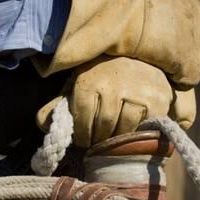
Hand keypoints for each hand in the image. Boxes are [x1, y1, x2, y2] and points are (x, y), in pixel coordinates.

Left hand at [37, 56, 195, 147]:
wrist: (139, 59)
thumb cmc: (101, 77)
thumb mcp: (77, 87)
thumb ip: (57, 106)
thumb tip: (41, 123)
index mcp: (89, 82)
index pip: (82, 122)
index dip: (82, 135)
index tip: (85, 139)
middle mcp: (114, 85)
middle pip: (103, 128)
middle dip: (99, 138)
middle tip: (99, 140)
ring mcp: (138, 93)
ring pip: (124, 130)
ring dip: (118, 138)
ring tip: (115, 134)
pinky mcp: (158, 101)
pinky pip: (144, 128)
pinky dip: (137, 133)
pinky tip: (133, 128)